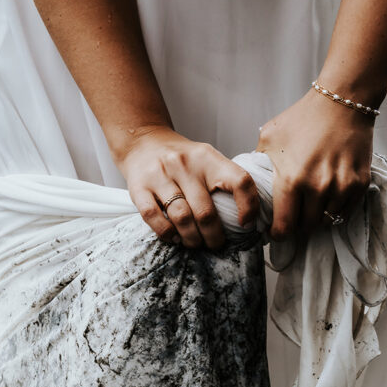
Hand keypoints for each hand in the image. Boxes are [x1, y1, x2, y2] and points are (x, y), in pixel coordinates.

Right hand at [116, 126, 259, 249]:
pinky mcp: (139, 187)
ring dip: (191, 239)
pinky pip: (154, 217)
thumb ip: (224, 181)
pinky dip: (167, 233)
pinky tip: (174, 237)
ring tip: (195, 244)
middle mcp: (184, 164)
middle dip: (214, 237)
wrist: (142, 141)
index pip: (239, 180)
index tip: (246, 224)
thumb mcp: (207, 159)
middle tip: (215, 244)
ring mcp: (160, 175)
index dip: (248, 206)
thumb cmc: (182, 159)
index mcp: (208, 158)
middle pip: (206, 212)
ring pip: (181, 218)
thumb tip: (248, 220)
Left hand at [256, 89, 375, 238]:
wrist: (343, 101)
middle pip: (306, 227)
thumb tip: (249, 186)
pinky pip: (345, 212)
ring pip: (326, 221)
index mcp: (292, 179)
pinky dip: (336, 209)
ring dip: (317, 217)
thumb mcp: (269, 137)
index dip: (277, 233)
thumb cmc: (303, 118)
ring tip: (311, 204)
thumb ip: (258, 164)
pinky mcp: (359, 184)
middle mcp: (318, 187)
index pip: (283, 226)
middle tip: (294, 216)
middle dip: (298, 225)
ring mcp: (341, 187)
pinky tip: (328, 197)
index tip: (276, 232)